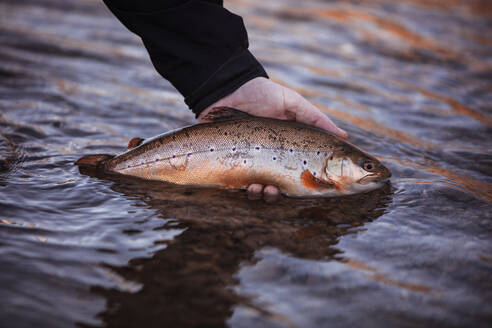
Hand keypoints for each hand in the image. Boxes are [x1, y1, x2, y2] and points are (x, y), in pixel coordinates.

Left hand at [198, 77, 346, 201]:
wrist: (228, 89)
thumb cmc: (263, 94)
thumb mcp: (293, 104)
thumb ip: (316, 120)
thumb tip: (344, 136)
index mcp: (289, 149)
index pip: (305, 172)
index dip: (315, 183)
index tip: (323, 189)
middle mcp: (272, 160)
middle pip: (284, 188)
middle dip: (285, 194)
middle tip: (282, 190)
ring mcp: (252, 165)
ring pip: (264, 194)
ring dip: (267, 197)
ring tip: (264, 189)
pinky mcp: (233, 166)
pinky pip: (243, 188)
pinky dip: (250, 193)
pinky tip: (251, 186)